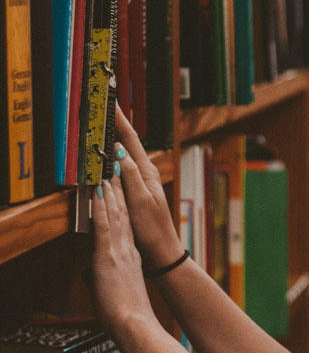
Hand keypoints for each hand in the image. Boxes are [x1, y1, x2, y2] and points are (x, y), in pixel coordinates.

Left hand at [90, 177, 157, 333]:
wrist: (133, 323)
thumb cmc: (126, 315)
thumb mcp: (115, 291)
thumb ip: (102, 277)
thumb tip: (90, 273)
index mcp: (131, 258)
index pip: (125, 226)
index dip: (122, 206)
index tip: (118, 189)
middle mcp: (127, 249)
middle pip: (123, 214)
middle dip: (119, 191)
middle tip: (116, 171)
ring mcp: (118, 250)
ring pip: (115, 214)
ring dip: (111, 192)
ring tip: (109, 173)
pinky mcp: (108, 255)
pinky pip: (105, 225)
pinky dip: (102, 207)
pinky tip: (100, 192)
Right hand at [113, 106, 181, 268]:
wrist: (162, 250)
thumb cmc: (152, 229)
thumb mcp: (140, 201)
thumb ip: (130, 176)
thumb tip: (119, 152)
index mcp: (147, 172)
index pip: (131, 140)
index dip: (120, 120)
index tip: (110, 102)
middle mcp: (145, 172)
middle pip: (128, 142)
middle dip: (115, 122)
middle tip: (102, 105)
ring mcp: (141, 181)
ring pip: (124, 153)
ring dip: (114, 137)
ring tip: (101, 121)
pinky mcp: (135, 190)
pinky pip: (121, 166)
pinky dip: (113, 156)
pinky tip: (105, 154)